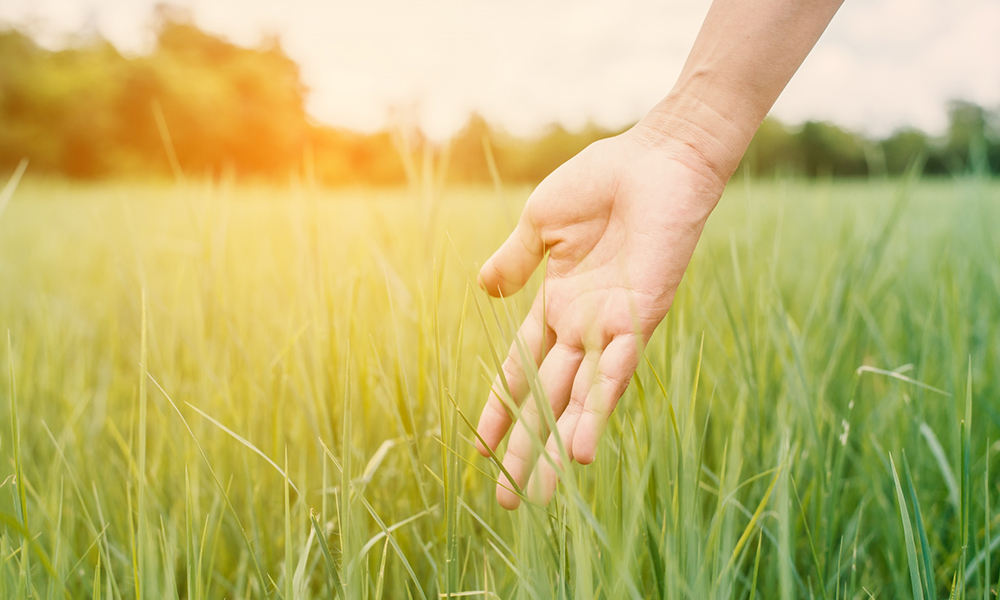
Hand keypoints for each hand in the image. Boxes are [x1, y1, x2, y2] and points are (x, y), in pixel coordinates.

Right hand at [475, 124, 727, 508]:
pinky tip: (583, 450)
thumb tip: (483, 289)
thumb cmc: (601, 182)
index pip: (519, 368)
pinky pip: (615, 372)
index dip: (500, 409)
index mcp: (555, 304)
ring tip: (542, 493)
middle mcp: (582, 326)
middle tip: (508, 501)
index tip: (481, 450)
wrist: (657, 160)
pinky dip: (599, 410)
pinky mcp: (640, 319)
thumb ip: (514, 260)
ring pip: (578, 399)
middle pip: (545, 398)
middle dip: (526, 448)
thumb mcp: (540, 222)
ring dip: (558, 446)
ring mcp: (611, 327)